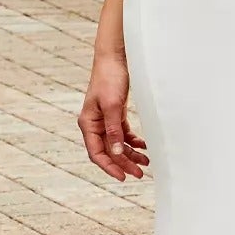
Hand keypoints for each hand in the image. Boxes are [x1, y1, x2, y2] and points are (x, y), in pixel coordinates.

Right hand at [78, 50, 149, 179]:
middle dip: (124, 163)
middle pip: (109, 151)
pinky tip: (144, 146)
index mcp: (88, 124)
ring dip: (130, 154)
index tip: (123, 177)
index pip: (97, 153)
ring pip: (117, 143)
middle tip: (140, 174)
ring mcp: (105, 119)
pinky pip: (123, 133)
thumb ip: (114, 130)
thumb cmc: (110, 78)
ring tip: (146, 163)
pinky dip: (133, 141)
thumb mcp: (112, 105)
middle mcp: (95, 124)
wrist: (115, 57)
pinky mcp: (115, 113)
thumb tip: (115, 151)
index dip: (110, 167)